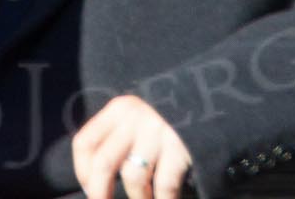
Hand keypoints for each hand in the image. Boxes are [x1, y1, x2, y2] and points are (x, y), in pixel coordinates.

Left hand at [74, 95, 193, 198]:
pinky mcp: (181, 146)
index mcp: (119, 109)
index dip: (82, 172)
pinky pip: (164, 185)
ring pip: (133, 177)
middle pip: (103, 164)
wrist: (211, 103)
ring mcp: (159, 131)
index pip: (85, 143)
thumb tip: (94, 182)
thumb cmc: (165, 122)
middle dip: (100, 194)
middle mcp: (135, 117)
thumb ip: (115, 139)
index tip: (90, 189)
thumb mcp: (136, 120)